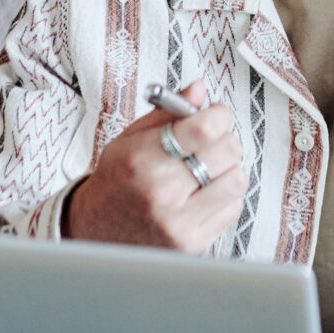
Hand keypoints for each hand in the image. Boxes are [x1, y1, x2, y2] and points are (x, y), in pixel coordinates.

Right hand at [63, 79, 246, 250]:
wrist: (95, 230)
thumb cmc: (116, 180)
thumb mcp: (130, 138)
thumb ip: (167, 112)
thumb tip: (199, 89)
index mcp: (143, 158)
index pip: (204, 128)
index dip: (219, 114)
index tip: (216, 114)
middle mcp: (161, 191)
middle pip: (228, 151)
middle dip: (225, 139)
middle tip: (213, 141)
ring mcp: (178, 221)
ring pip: (237, 180)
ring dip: (229, 169)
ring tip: (210, 169)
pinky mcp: (191, 243)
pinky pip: (234, 208)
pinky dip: (226, 196)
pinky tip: (205, 193)